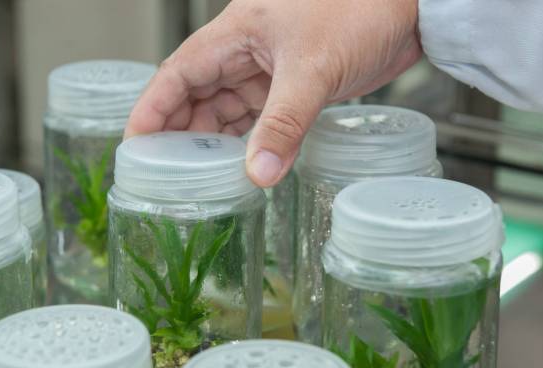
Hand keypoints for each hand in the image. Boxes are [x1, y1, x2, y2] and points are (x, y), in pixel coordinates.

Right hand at [125, 0, 420, 186]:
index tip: (135, 142)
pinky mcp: (294, 85)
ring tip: (201, 177)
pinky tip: (244, 164)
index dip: (153, 108)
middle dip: (181, 133)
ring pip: (228, 110)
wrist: (408, 8)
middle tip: (167, 172)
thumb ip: (284, 124)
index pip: (178, 73)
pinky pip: (259, 117)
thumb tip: (258, 174)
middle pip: (197, 96)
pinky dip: (250, 141)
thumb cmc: (359, 9)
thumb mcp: (312, 70)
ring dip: (216, 141)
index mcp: (235, 34)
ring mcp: (269, 70)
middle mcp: (245, 52)